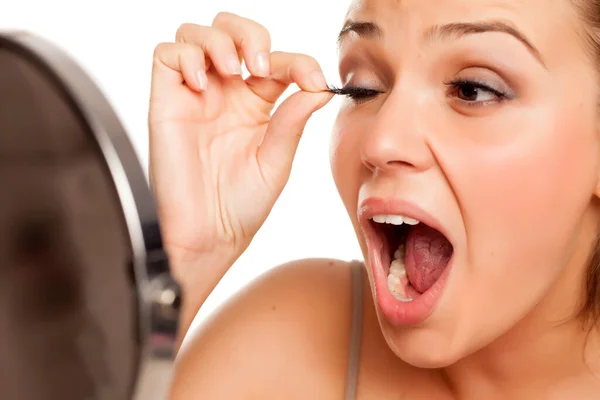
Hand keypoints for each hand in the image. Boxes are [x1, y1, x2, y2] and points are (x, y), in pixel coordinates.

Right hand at [148, 12, 332, 284]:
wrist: (208, 236)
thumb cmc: (241, 206)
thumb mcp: (277, 161)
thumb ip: (293, 120)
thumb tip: (319, 87)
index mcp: (257, 104)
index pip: (277, 60)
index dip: (299, 60)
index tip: (313, 79)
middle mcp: (225, 93)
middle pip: (233, 31)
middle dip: (251, 35)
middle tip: (261, 65)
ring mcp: (195, 95)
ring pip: (198, 34)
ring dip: (220, 41)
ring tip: (234, 72)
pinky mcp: (166, 101)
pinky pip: (167, 55)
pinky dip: (187, 57)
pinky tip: (201, 84)